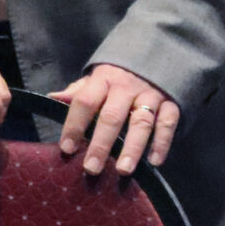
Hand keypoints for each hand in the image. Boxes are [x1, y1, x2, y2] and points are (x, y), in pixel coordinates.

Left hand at [49, 63, 180, 177]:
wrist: (159, 54)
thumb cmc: (119, 76)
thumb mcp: (97, 78)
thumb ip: (78, 92)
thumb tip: (52, 98)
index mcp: (103, 79)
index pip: (85, 101)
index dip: (74, 124)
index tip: (66, 148)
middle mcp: (126, 87)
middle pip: (112, 116)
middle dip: (101, 144)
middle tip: (91, 168)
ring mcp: (151, 94)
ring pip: (141, 122)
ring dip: (132, 148)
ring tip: (123, 170)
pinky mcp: (172, 103)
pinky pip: (168, 123)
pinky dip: (162, 142)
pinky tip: (154, 161)